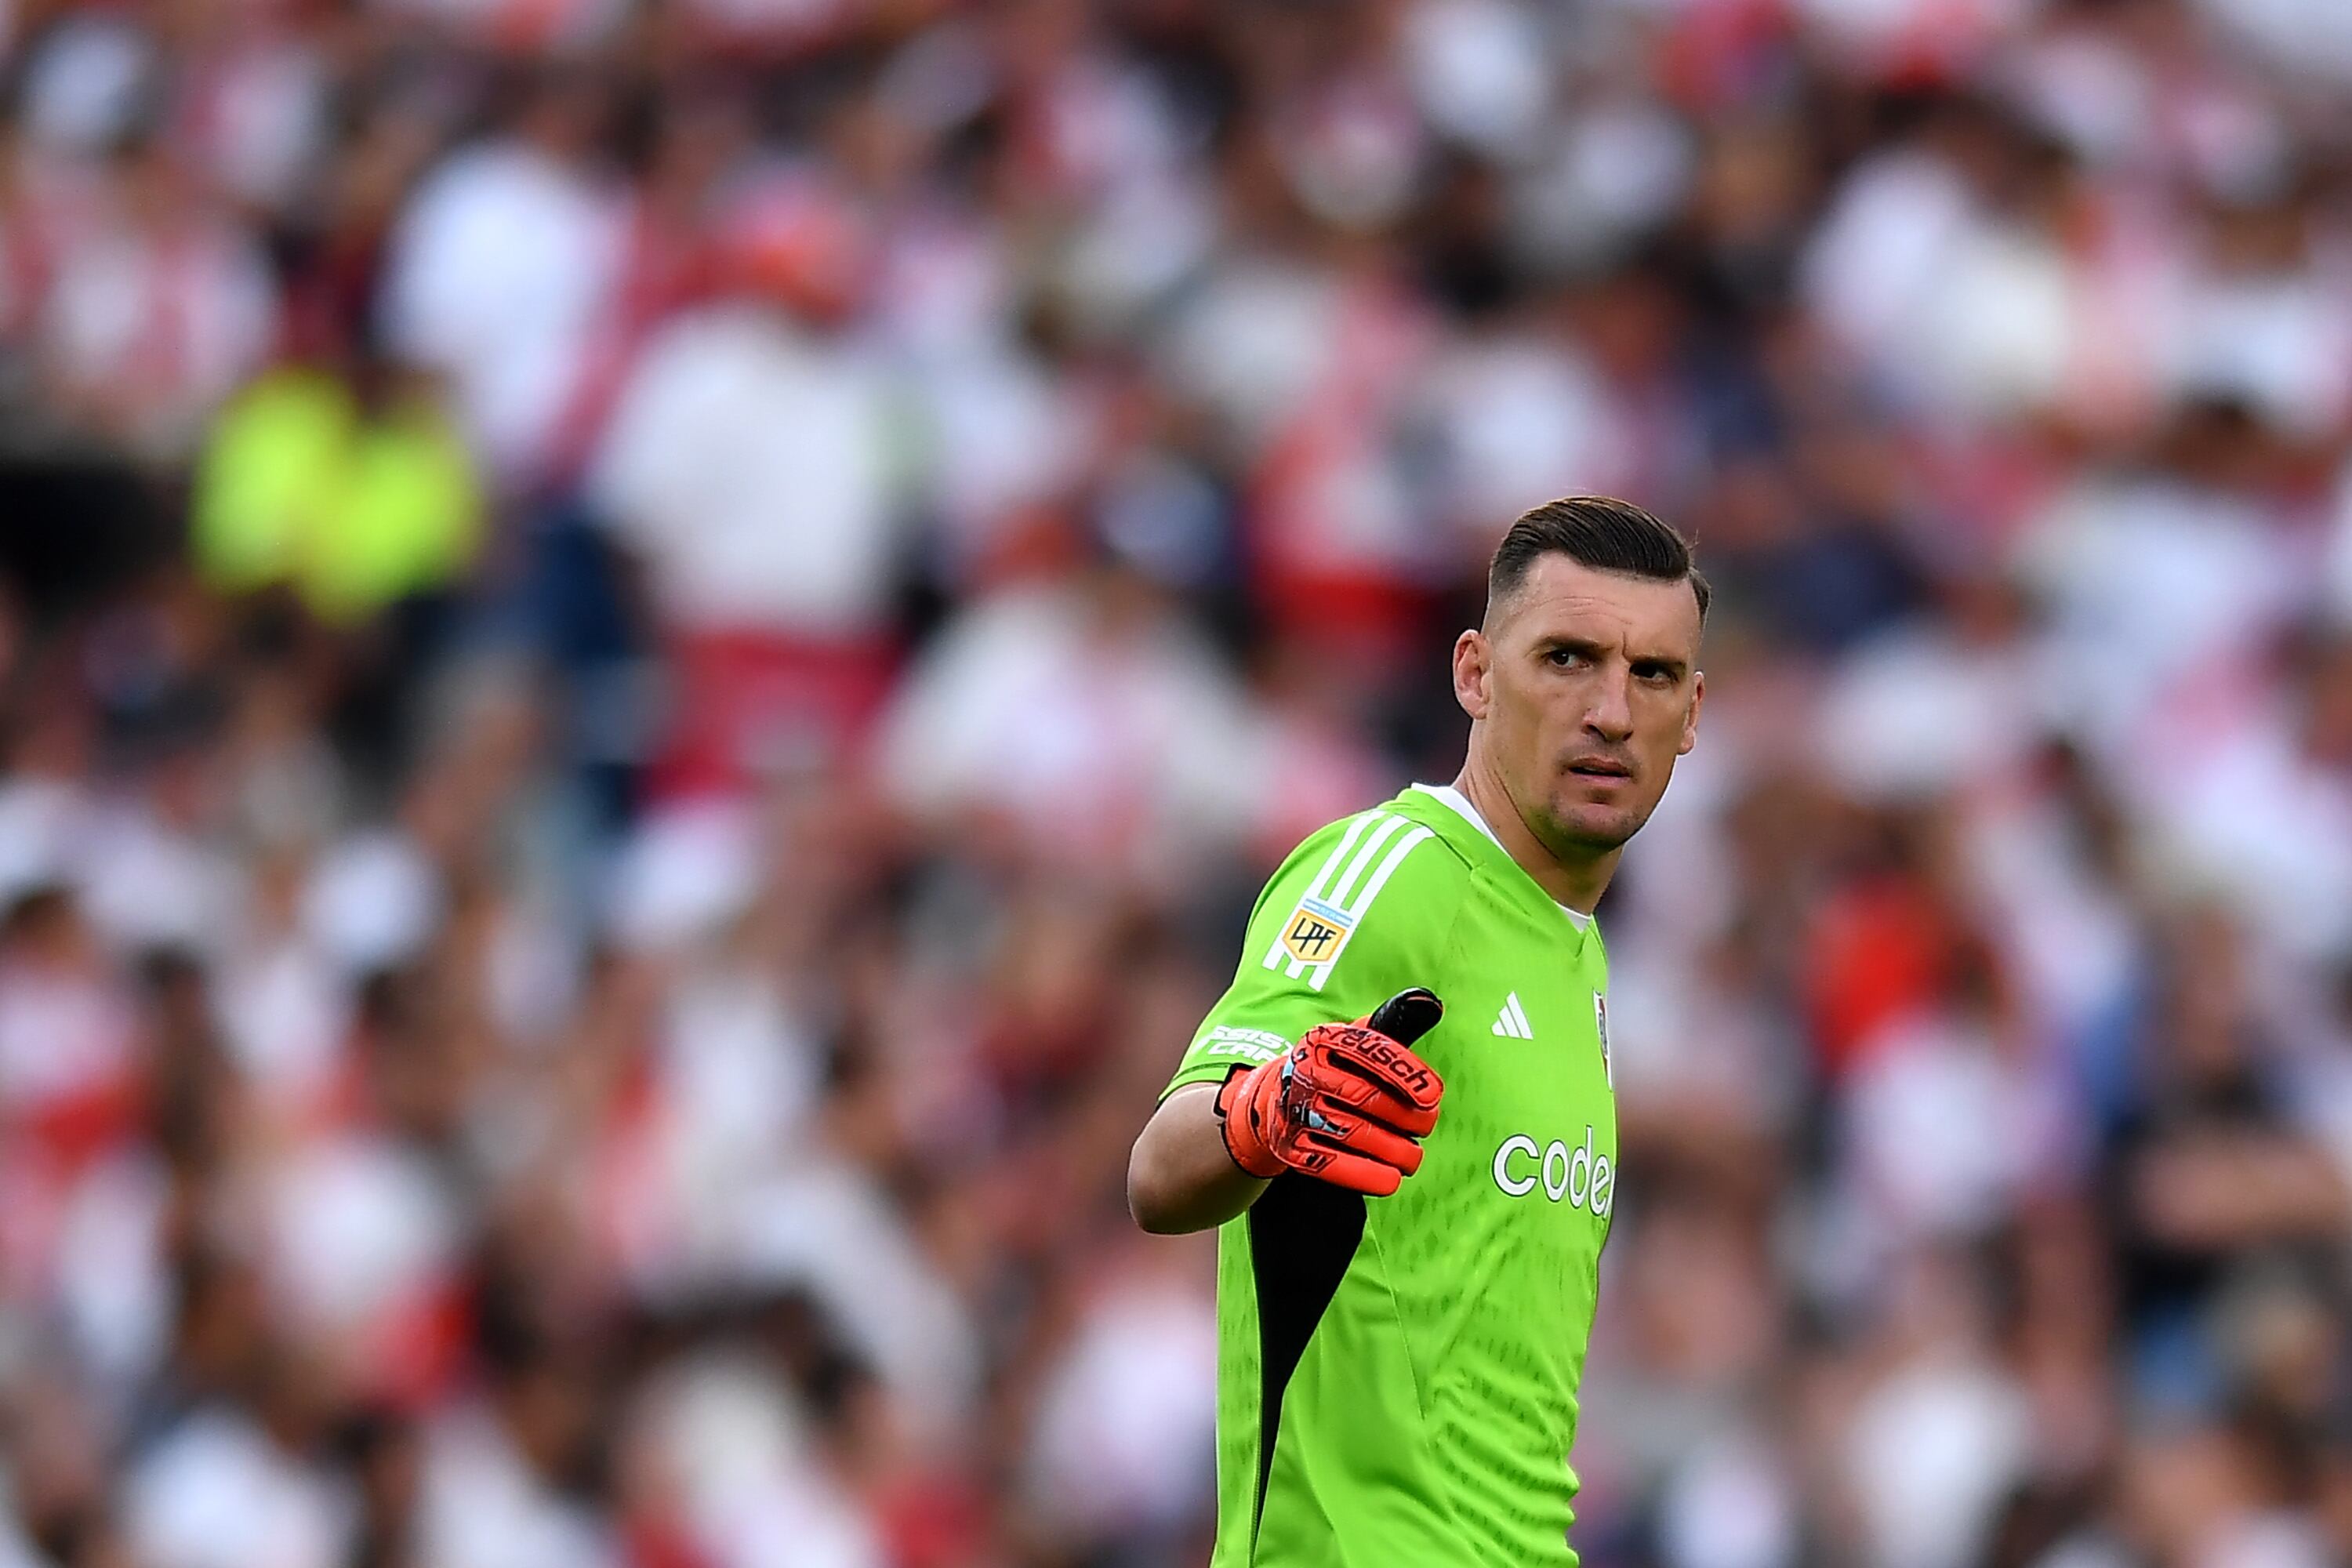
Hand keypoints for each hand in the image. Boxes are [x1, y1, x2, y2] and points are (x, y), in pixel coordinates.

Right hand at [1215, 990, 1444, 1195]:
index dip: (1403, 1073)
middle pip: (1363, 1097)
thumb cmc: (1329, 1070)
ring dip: (1391, 1149)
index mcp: (1322, 1041)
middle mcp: (1304, 1073)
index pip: (1366, 1051)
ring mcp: (1294, 1112)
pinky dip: (1365, 1175)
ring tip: (1413, 1158)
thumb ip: (1390, 1026)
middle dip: (1404, 1116)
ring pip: (1351, 1133)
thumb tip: (1431, 1003)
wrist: (1269, 1103)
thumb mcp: (1350, 1043)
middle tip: (1425, 1127)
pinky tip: (1390, 1179)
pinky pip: (1331, 1165)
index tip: (1433, 1095)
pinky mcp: (1290, 1148)